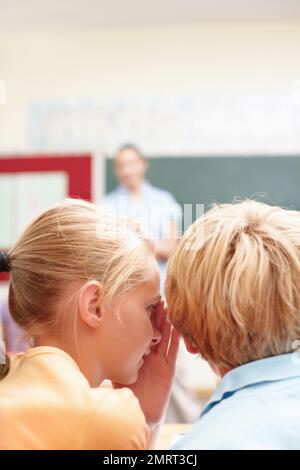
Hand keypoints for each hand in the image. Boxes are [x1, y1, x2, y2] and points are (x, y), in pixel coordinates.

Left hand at [113, 299, 179, 424]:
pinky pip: (172, 352)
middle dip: (156, 315)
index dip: (142, 317)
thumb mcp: (117, 370)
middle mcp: (150, 354)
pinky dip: (174, 339)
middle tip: (157, 298)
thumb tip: (94, 341)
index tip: (140, 301)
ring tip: (167, 307)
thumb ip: (112, 357)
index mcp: (139, 352)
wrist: (140, 413)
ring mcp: (160, 360)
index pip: (141, 331)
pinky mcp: (168, 369)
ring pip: (164, 337)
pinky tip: (175, 327)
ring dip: (166, 323)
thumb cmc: (127, 393)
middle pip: (154, 330)